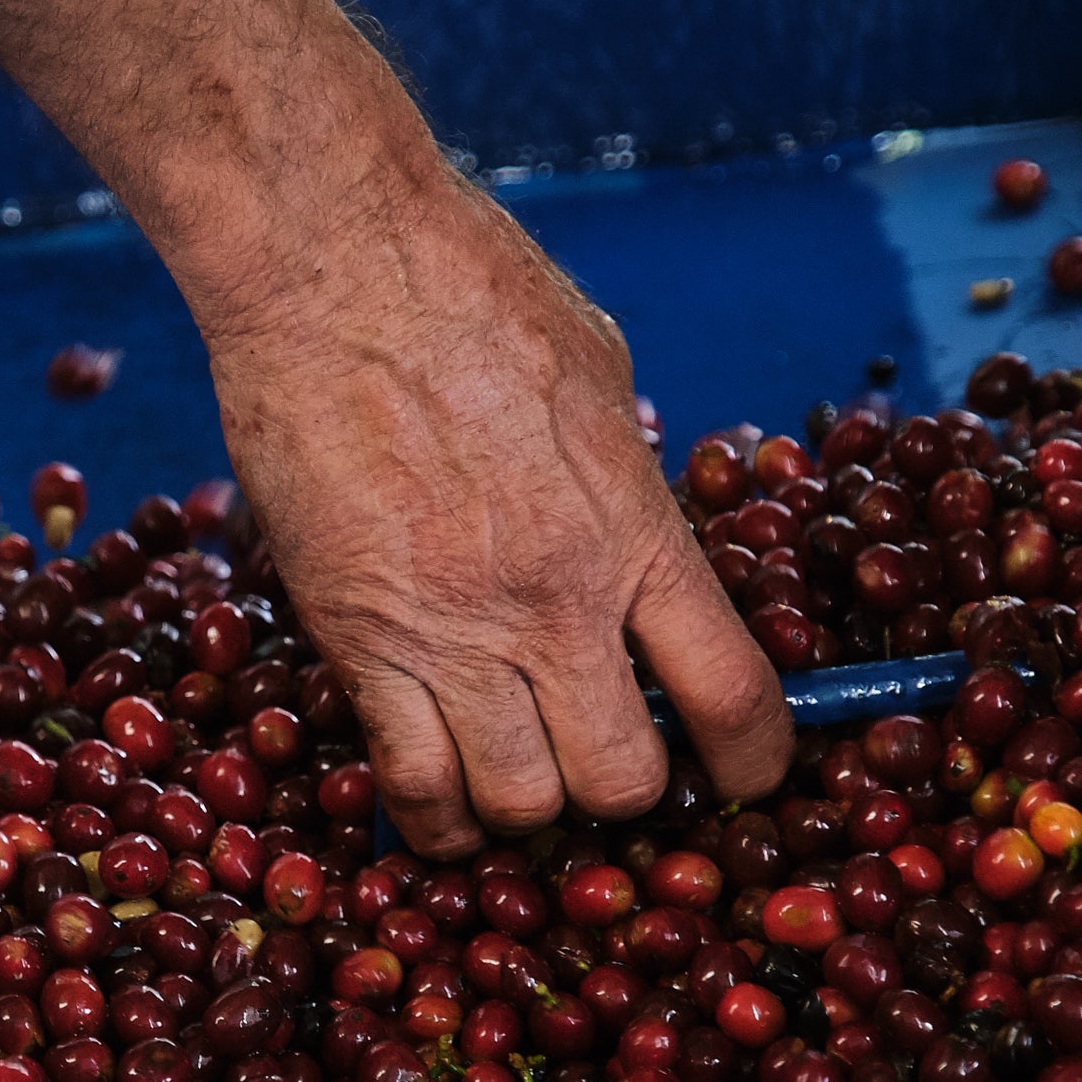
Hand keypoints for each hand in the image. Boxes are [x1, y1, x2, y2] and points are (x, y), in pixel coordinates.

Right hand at [202, 171, 792, 852]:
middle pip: (622, 780)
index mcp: (634, 532)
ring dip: (527, 806)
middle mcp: (552, 602)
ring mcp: (450, 631)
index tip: (744, 779)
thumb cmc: (469, 289)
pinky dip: (432, 817)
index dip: (752, 765)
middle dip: (626, 792)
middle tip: (608, 762)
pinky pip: (409, 780)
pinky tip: (442, 805)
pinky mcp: (355, 639)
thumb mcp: (600, 377)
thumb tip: (641, 531)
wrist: (329, 265)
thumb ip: (627, 480)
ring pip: (516, 801)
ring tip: (519, 774)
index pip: (731, 696)